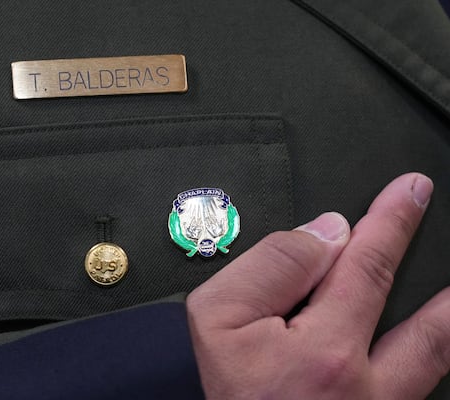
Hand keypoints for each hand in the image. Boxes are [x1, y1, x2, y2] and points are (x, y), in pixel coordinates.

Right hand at [187, 173, 448, 398]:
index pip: (369, 264)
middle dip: (441, 275)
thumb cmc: (221, 394)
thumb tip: (323, 234)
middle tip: (438, 225)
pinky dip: (427, 363)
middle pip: (428, 319)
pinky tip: (426, 345)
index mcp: (325, 350)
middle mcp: (365, 388)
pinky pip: (416, 391)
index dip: (391, 222)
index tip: (407, 193)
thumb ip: (271, 266)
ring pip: (435, 361)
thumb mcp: (218, 318)